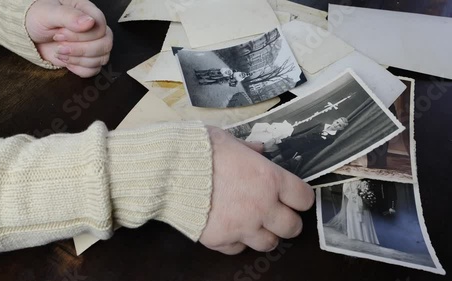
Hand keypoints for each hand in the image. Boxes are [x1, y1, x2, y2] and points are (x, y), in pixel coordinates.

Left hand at [26, 0, 112, 76]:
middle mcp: (94, 28)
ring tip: (60, 52)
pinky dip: (80, 69)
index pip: (100, 27)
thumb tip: (89, 22)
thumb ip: (69, 16)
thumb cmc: (36, 18)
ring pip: (101, 59)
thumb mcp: (48, 13)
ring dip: (79, 60)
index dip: (82, 35)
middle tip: (59, 45)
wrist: (28, 33)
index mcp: (87, 11)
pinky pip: (94, 70)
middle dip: (80, 49)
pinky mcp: (87, 59)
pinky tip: (67, 61)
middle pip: (105, 45)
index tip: (60, 34)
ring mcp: (93, 45)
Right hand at [200, 127, 313, 254]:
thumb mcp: (229, 140)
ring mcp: (242, 226)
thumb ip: (249, 148)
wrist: (170, 170)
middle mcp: (262, 206)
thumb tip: (259, 149)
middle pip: (293, 227)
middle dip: (287, 221)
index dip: (300, 198)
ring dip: (264, 234)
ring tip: (253, 224)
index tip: (293, 197)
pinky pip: (237, 249)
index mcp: (269, 179)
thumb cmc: (201, 149)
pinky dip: (236, 241)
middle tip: (276, 214)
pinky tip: (228, 227)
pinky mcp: (221, 240)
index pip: (304, 198)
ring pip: (269, 244)